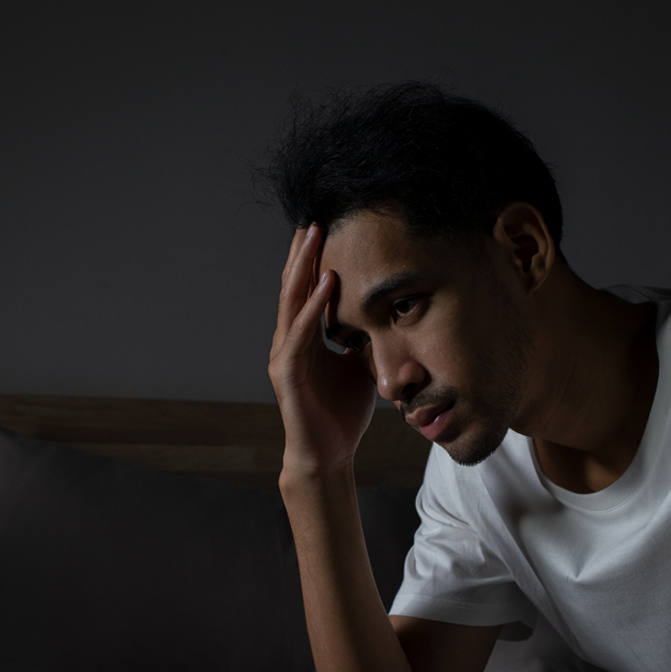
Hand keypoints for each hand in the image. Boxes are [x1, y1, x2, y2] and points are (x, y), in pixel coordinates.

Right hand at [267, 224, 378, 481]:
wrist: (328, 455)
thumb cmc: (343, 414)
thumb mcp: (361, 366)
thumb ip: (364, 340)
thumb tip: (386, 315)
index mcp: (304, 338)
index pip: (306, 290)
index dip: (313, 259)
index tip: (325, 227)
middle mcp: (289, 341)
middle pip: (293, 286)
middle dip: (302, 251)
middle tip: (313, 216)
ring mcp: (284, 356)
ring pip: (291, 300)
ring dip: (303, 266)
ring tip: (313, 235)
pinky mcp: (286, 373)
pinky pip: (299, 333)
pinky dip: (312, 306)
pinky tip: (326, 282)